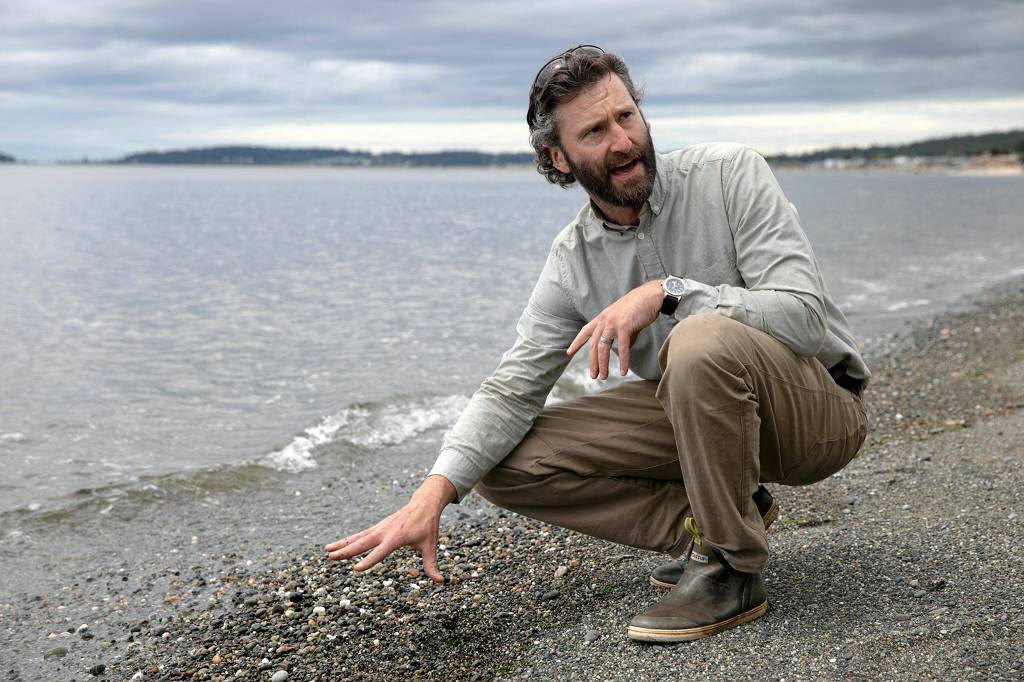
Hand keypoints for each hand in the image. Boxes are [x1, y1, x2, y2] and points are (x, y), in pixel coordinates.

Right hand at [323, 475, 455, 582]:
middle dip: (347, 551)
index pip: (381, 551)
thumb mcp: (431, 545)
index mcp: (397, 537)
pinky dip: (346, 540)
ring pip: (357, 537)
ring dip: (341, 545)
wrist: (423, 503)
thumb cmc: (427, 526)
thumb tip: (441, 582)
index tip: (356, 569)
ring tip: (326, 552)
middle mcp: (385, 531)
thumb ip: (432, 565)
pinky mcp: (376, 528)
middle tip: (332, 558)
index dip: (369, 560)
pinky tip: (334, 546)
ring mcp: (379, 528)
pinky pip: (359, 535)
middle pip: (363, 543)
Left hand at [567, 279, 663, 378]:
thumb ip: (622, 334)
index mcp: (603, 317)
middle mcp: (605, 320)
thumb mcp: (625, 321)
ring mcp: (613, 323)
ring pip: (603, 348)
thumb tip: (625, 348)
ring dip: (603, 365)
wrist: (651, 296)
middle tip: (594, 376)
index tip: (569, 352)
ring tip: (603, 376)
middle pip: (593, 345)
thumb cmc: (640, 307)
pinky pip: (622, 348)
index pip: (585, 331)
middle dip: (592, 362)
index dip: (577, 342)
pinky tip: (623, 371)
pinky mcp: (625, 327)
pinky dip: (623, 361)